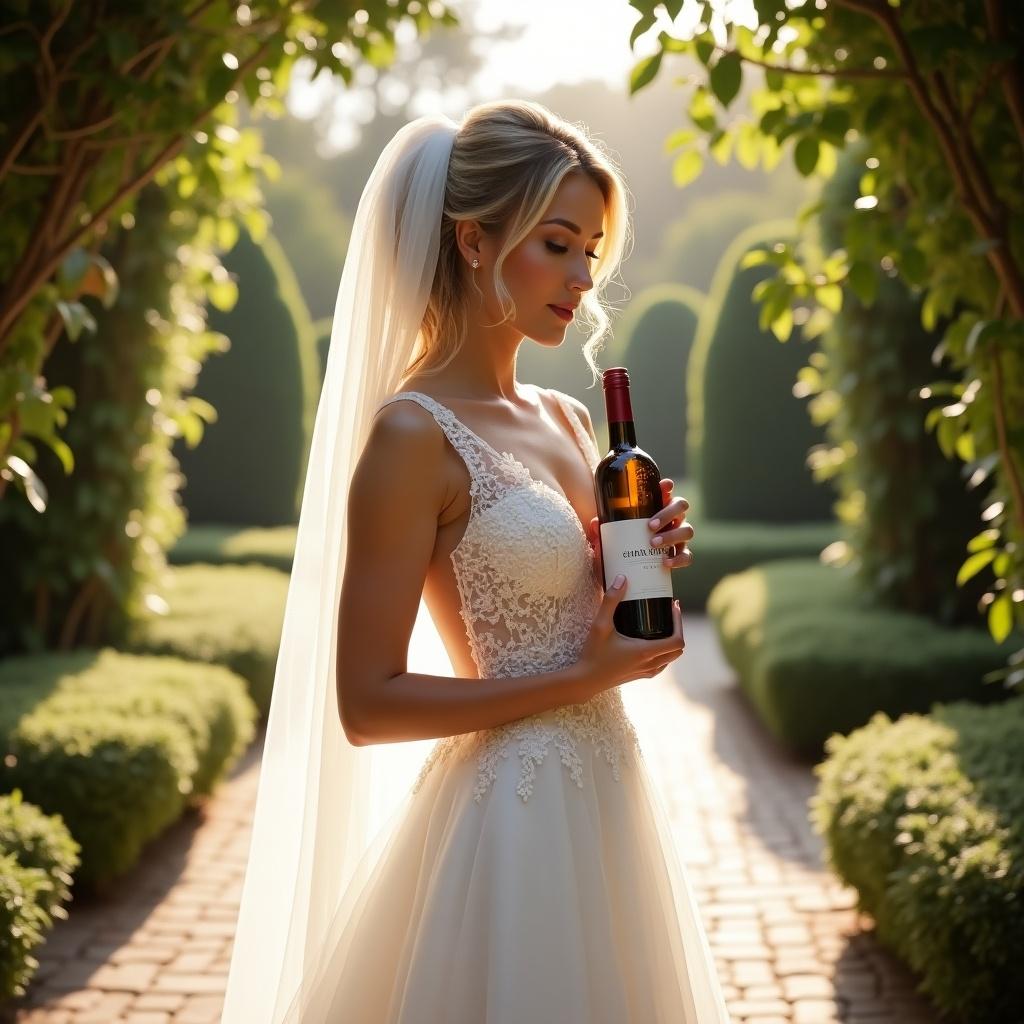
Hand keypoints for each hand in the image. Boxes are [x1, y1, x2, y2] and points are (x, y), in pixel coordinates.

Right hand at [575, 575, 684, 697]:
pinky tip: (651, 643)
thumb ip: (611, 601)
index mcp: (645, 652)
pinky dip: (663, 654)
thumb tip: (622, 579)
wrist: (585, 681)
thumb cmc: (593, 654)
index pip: (677, 640)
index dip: (680, 622)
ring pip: (670, 658)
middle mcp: (649, 664)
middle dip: (678, 630)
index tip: (674, 607)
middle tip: (669, 614)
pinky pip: (660, 666)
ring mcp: (645, 672)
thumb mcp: (600, 625)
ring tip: (662, 626)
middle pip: (678, 650)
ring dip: (671, 642)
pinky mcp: (639, 676)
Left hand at [586, 478, 693, 568]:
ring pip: (687, 530)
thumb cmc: (624, 545)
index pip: (667, 492)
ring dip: (671, 535)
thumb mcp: (611, 536)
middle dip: (667, 513)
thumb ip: (604, 529)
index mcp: (658, 508)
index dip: (667, 487)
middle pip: (681, 506)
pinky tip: (665, 562)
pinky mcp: (681, 555)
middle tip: (649, 525)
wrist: (631, 569)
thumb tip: (595, 523)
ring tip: (653, 543)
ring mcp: (679, 537)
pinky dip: (678, 558)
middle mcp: (673, 519)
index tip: (664, 486)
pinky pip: (687, 556)